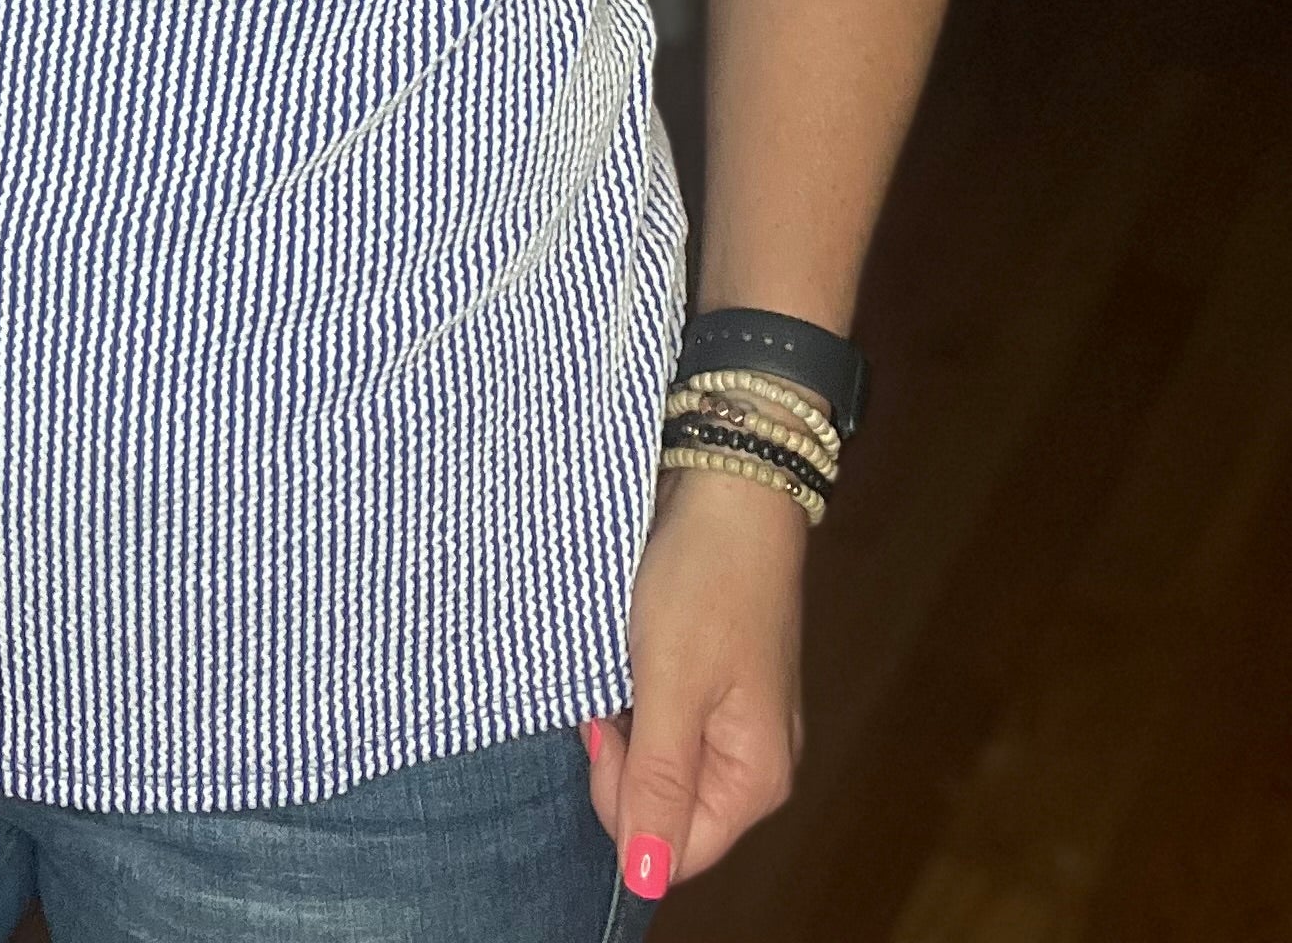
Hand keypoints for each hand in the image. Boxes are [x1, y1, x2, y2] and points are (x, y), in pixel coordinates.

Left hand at [579, 466, 805, 895]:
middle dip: (623, 762)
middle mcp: (753, 761)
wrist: (730, 484)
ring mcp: (736, 721)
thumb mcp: (671, 683)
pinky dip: (637, 696)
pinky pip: (665, 722)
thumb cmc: (706, 578)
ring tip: (623, 661)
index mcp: (756, 776)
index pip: (672, 849)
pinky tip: (632, 652)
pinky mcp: (716, 683)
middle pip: (665, 810)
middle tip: (612, 691)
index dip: (624, 803)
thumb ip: (658, 782)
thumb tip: (645, 880)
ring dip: (627, 724)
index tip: (607, 730)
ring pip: (659, 764)